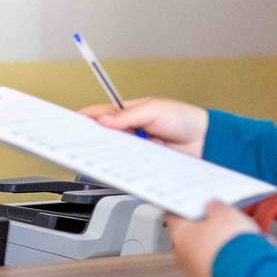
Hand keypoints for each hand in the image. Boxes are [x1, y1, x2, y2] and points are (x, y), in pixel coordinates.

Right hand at [80, 97, 208, 156]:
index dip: (84, 118)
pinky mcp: (143, 165)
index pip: (100, 114)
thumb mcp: (154, 109)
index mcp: (128, 113)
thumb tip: (104, 120)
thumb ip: (128, 116)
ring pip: (112, 153)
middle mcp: (129, 132)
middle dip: (89, 139)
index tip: (70, 124)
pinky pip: (126, 167)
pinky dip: (119, 167)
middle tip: (76, 143)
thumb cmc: (184, 119)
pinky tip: (114, 167)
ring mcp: (135, 150)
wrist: (205, 142)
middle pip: (102, 137)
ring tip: (92, 155)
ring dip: (104, 154)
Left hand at [166, 200, 259, 276]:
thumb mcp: (226, 214)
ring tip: (248, 244)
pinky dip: (234, 269)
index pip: (173, 217)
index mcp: (181, 237)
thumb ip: (216, 207)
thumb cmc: (233, 247)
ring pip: (210, 260)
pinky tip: (252, 262)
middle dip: (210, 232)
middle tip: (226, 223)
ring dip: (225, 252)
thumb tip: (213, 207)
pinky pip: (222, 276)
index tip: (195, 205)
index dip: (185, 208)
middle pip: (193, 240)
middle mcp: (184, 261)